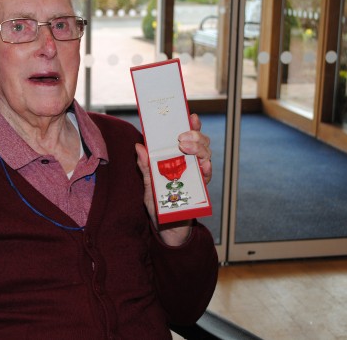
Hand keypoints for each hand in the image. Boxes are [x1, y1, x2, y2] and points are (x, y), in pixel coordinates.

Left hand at [135, 113, 211, 245]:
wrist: (167, 230)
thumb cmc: (158, 204)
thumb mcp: (148, 184)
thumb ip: (145, 167)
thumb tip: (138, 146)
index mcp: (177, 159)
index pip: (187, 138)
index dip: (191, 126)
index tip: (190, 116)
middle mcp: (189, 164)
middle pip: (200, 143)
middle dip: (194, 136)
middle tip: (182, 137)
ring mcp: (196, 176)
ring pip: (206, 155)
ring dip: (199, 148)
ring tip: (187, 147)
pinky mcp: (201, 189)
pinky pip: (207, 176)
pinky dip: (206, 168)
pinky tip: (203, 165)